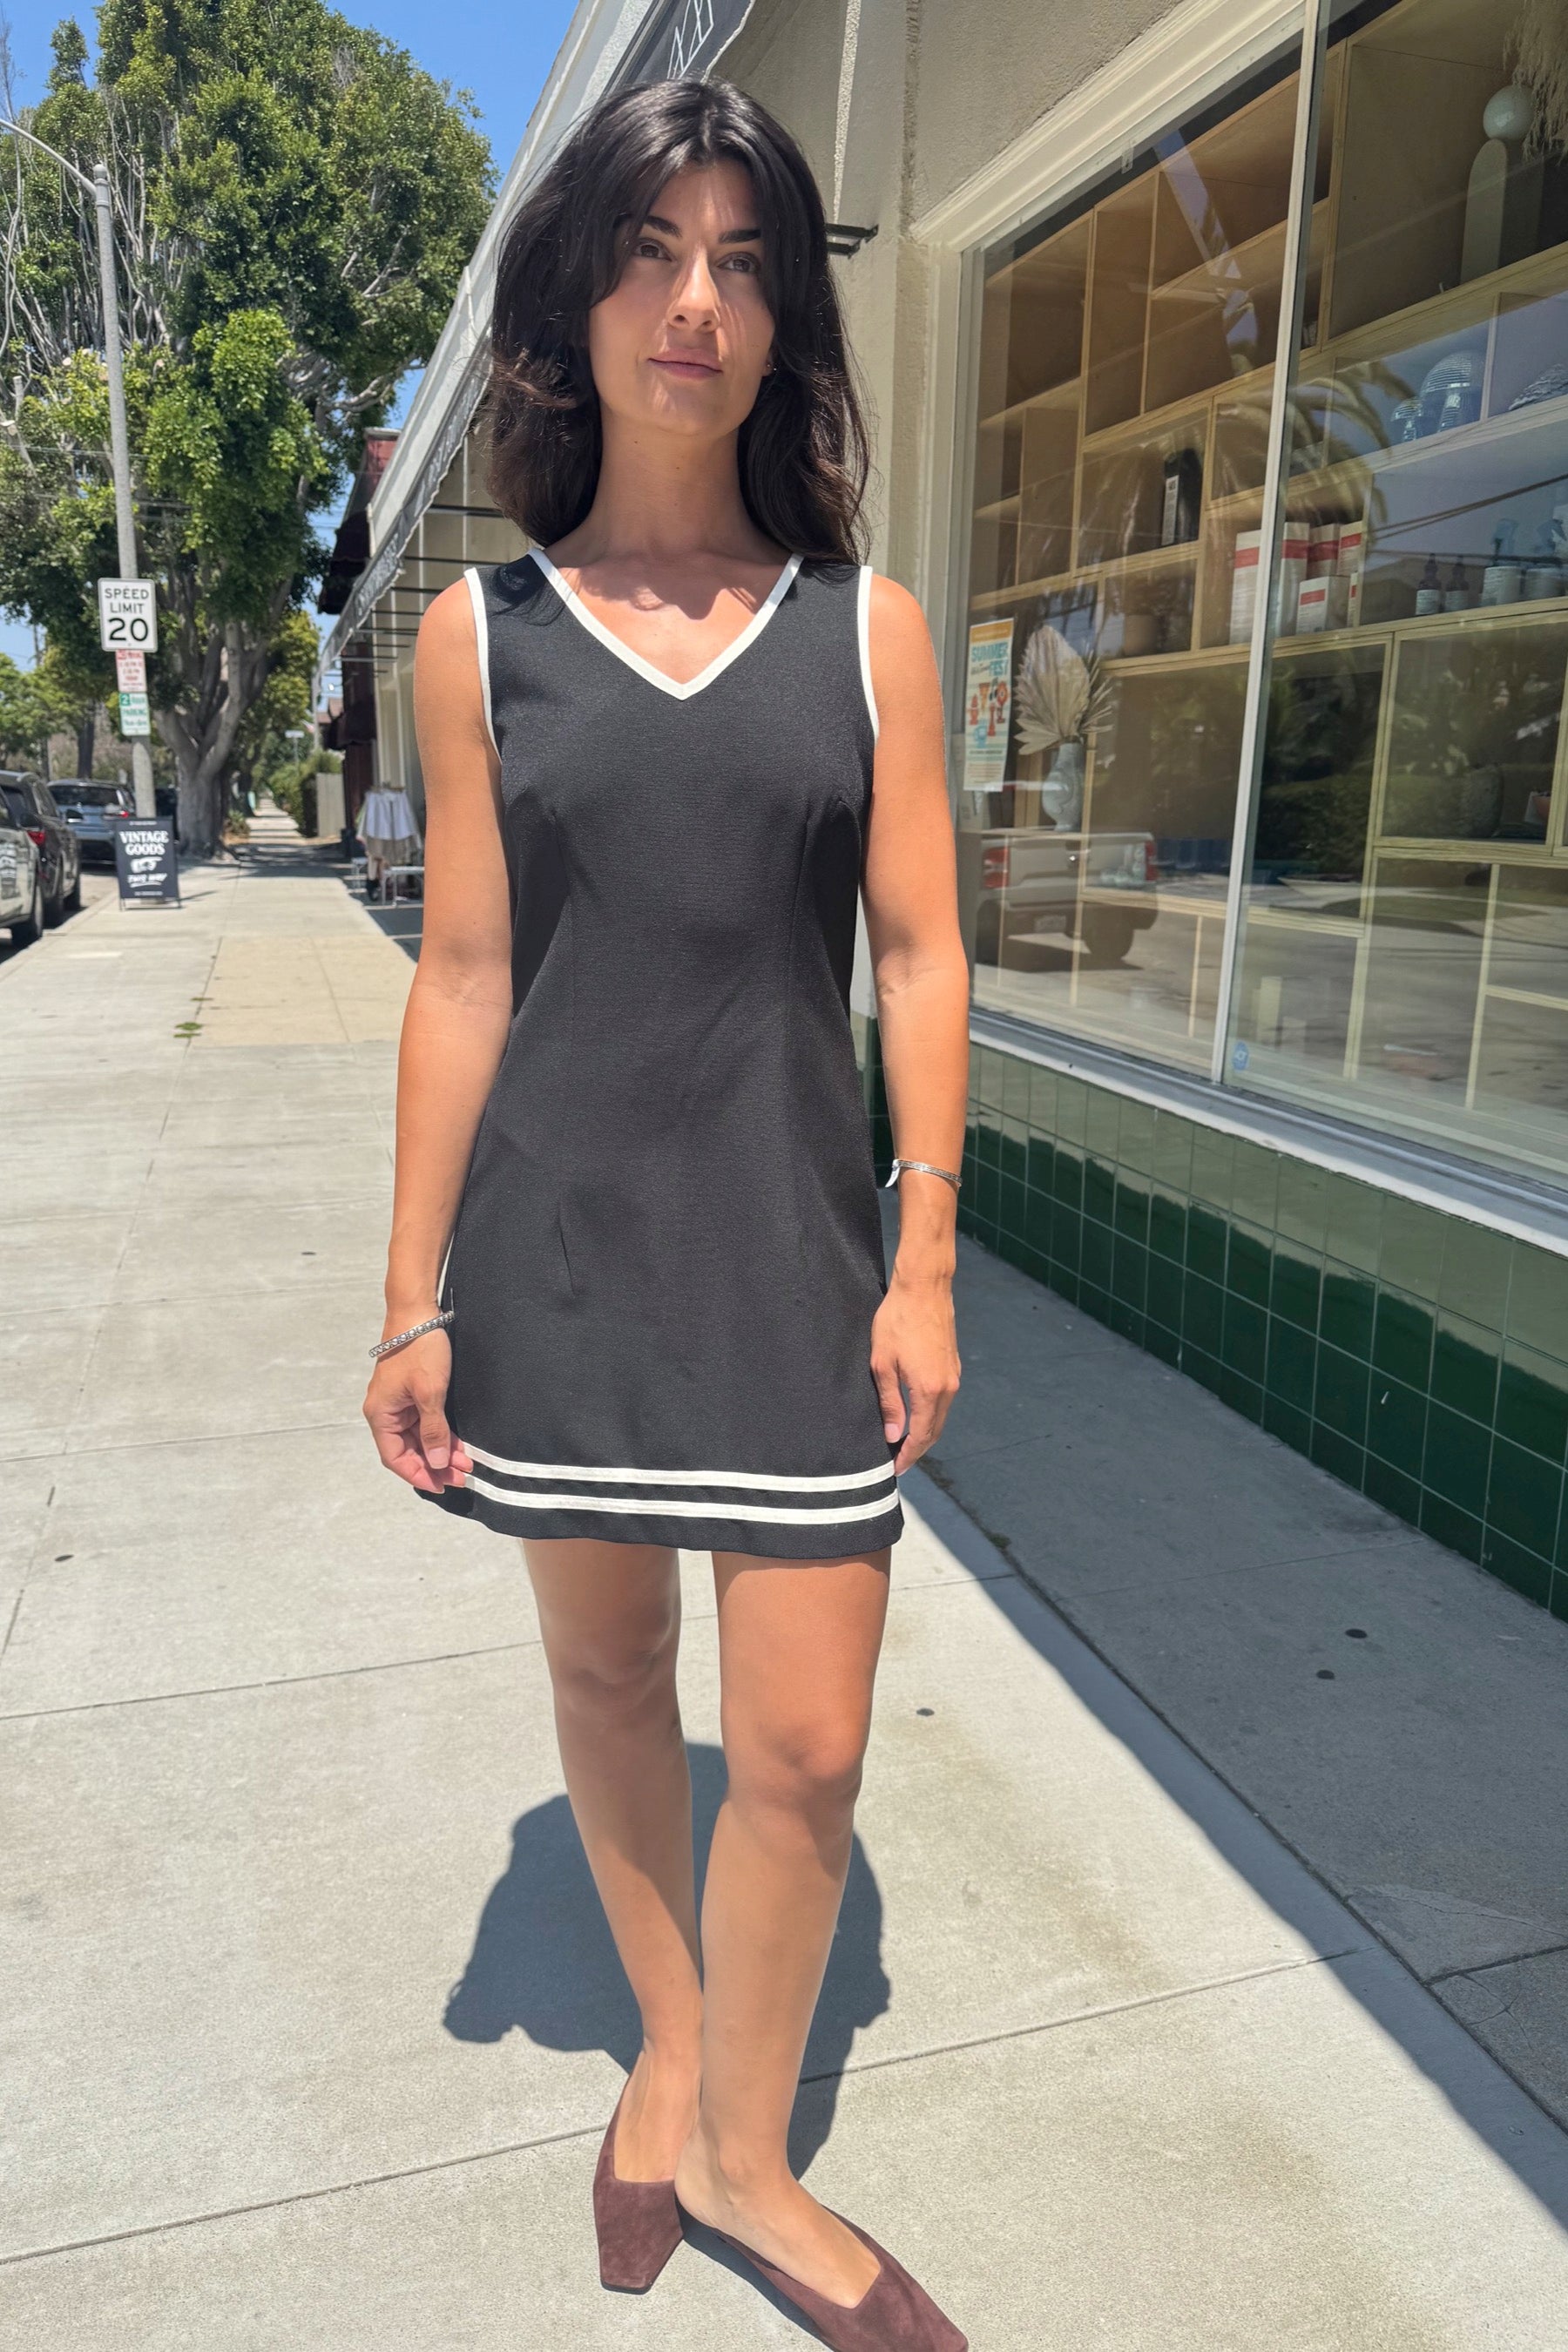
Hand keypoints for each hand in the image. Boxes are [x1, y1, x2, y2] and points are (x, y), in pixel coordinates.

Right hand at [363, 1327, 472, 1492]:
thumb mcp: (430, 1392)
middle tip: (462, 1478)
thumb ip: (433, 1431)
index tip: (442, 1486)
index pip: (395, 1458)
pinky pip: (426, 1424)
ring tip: (466, 1465)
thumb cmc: (419, 1349)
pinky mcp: (413, 1395)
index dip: (418, 1474)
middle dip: (435, 1465)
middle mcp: (386, 1413)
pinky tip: (460, 1447)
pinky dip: (442, 1436)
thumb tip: (435, 1463)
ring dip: (441, 1452)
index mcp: (381, 1415)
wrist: (418, 1312)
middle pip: (408, 1451)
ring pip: (420, 1439)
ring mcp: (400, 1404)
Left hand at [870, 1271, 959, 1473]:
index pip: (922, 1436)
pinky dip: (931, 1416)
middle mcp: (948, 1387)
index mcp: (929, 1390)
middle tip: (898, 1461)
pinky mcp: (953, 1366)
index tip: (895, 1468)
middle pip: (935, 1431)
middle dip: (917, 1449)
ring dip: (925, 1433)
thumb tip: (894, 1435)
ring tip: (904, 1443)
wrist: (924, 1288)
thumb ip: (890, 1403)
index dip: (909, 1455)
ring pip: (941, 1416)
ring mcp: (954, 1376)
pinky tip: (916, 1416)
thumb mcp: (883, 1364)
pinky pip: (944, 1401)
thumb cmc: (897, 1321)